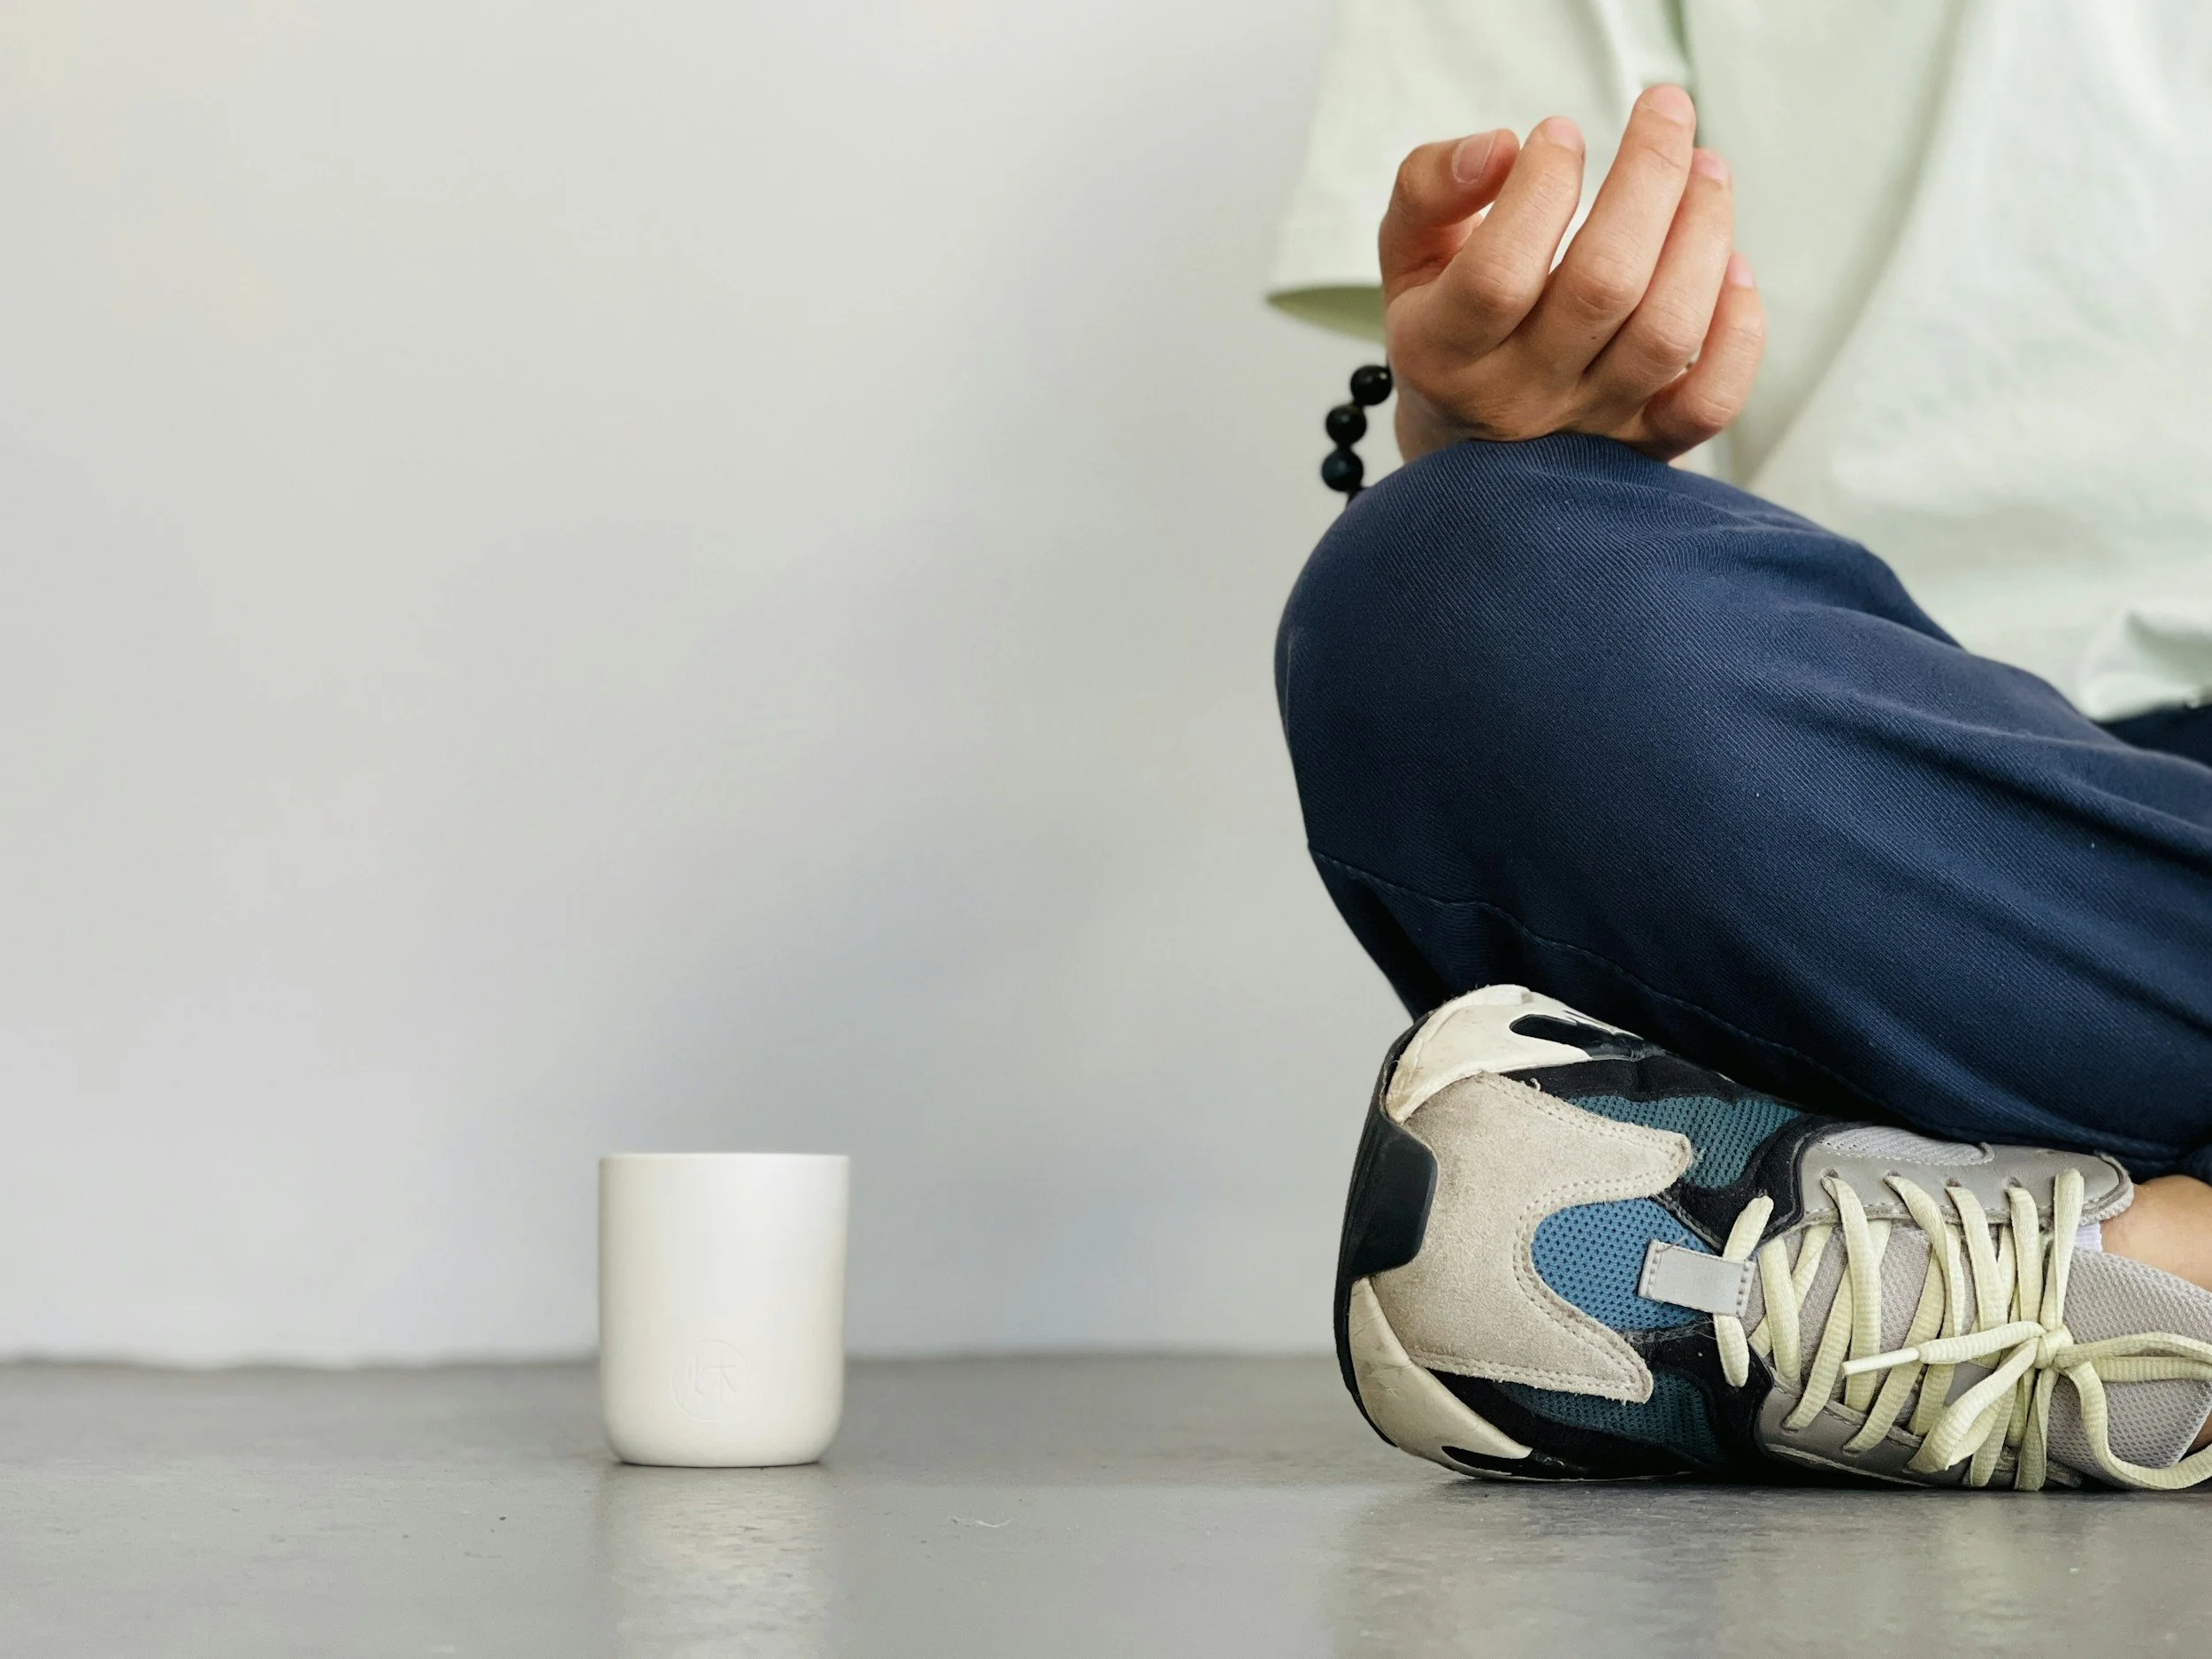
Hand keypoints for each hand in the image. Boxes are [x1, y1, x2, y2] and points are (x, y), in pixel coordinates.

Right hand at [1380, 85, 1763, 464]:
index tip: (1559, 132)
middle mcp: (1515, 397)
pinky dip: (1737, 328)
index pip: (1498, 273)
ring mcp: (1587, 426)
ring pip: (1666, 332)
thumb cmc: (1445, 328)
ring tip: (1706, 168)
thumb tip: (1503, 148)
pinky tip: (1730, 267)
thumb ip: (1429, 189)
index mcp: (1441, 350)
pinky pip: (1710, 402)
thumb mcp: (1406, 256)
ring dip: (1704, 232)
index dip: (1541, 190)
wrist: (1468, 450)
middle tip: (1664, 111)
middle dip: (1649, 177)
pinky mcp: (1646, 448)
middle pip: (1604, 286)